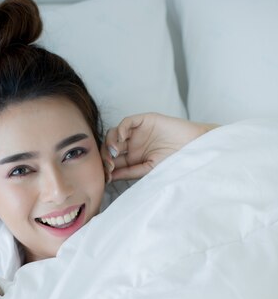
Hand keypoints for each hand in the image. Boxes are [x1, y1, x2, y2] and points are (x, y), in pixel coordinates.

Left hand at [101, 112, 217, 181]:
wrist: (194, 148)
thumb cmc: (175, 161)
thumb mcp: (149, 170)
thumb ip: (130, 172)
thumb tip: (110, 177)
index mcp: (133, 158)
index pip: (113, 161)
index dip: (106, 167)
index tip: (105, 176)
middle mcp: (133, 144)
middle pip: (110, 147)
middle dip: (106, 156)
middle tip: (108, 165)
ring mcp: (138, 132)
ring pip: (115, 133)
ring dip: (110, 143)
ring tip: (113, 153)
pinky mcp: (145, 120)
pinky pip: (127, 122)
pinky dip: (121, 129)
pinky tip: (121, 139)